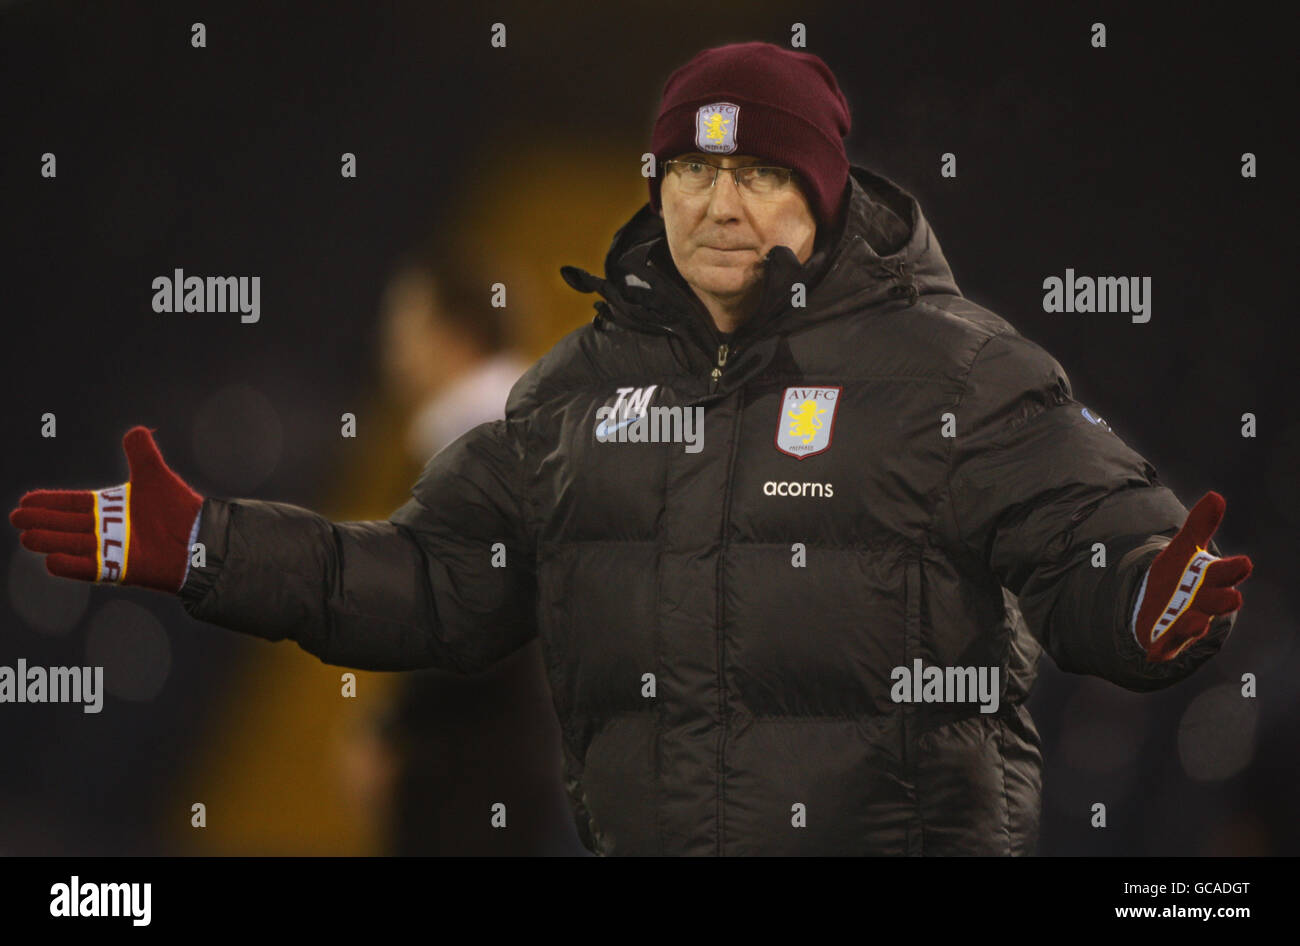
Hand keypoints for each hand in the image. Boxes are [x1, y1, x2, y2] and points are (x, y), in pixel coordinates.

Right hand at [9, 426, 203, 592]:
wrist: (203, 538)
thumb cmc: (180, 509)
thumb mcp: (156, 476)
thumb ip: (143, 454)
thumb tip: (136, 430)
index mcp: (112, 509)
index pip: (74, 505)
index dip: (50, 503)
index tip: (25, 500)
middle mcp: (109, 530)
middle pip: (68, 525)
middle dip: (43, 521)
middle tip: (17, 518)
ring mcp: (114, 551)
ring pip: (74, 545)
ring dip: (51, 541)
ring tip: (26, 537)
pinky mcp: (123, 570)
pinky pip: (92, 569)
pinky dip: (73, 565)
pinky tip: (51, 561)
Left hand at [1133, 491, 1252, 661]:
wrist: (1156, 607)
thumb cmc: (1177, 577)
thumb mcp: (1183, 549)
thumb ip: (1200, 525)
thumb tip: (1216, 496)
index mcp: (1211, 580)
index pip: (1226, 573)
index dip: (1233, 570)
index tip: (1243, 563)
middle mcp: (1205, 603)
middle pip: (1217, 601)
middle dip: (1223, 600)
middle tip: (1232, 597)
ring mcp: (1188, 622)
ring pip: (1196, 624)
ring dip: (1197, 624)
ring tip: (1197, 622)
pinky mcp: (1169, 639)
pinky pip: (1171, 641)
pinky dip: (1168, 643)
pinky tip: (1162, 644)